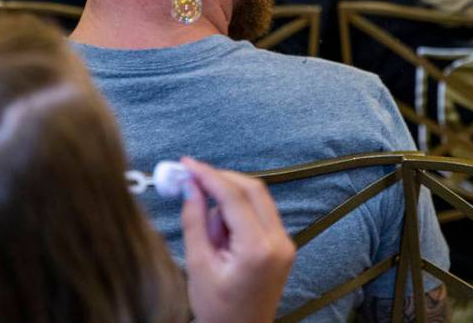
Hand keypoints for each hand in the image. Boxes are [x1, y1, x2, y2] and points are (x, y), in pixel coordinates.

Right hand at [180, 158, 295, 322]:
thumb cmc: (218, 310)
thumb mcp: (198, 265)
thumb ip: (195, 221)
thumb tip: (189, 186)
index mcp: (258, 249)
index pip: (233, 197)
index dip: (208, 175)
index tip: (187, 164)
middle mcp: (279, 241)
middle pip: (252, 189)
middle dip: (221, 180)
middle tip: (192, 178)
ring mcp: (285, 243)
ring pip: (258, 198)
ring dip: (230, 199)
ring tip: (211, 233)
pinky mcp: (283, 245)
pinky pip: (261, 213)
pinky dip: (240, 211)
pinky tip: (222, 233)